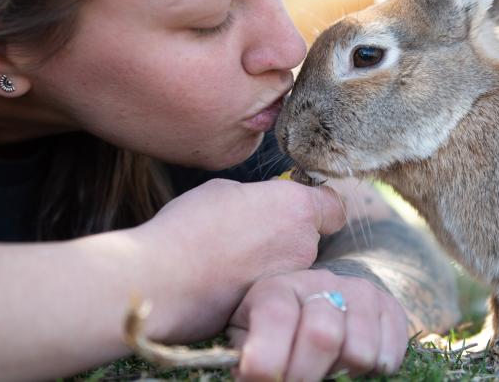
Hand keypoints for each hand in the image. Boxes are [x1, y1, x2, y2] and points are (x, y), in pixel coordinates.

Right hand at [131, 178, 345, 341]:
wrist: (165, 280)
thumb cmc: (192, 226)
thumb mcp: (225, 190)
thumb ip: (257, 197)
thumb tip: (260, 205)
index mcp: (297, 207)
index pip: (333, 207)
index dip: (317, 206)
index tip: (297, 206)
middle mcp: (305, 244)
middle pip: (310, 237)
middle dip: (287, 236)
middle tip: (251, 234)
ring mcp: (292, 280)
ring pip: (292, 265)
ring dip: (272, 263)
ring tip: (233, 260)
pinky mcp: (274, 307)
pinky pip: (273, 288)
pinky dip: (257, 285)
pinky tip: (229, 282)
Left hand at [226, 268, 408, 381]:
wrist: (315, 304)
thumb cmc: (273, 334)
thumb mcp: (248, 341)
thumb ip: (250, 357)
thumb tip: (256, 374)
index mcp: (277, 289)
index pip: (276, 316)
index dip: (268, 361)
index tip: (265, 381)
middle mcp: (319, 282)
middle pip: (323, 335)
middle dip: (306, 376)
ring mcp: (358, 291)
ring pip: (360, 350)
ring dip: (344, 375)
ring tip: (327, 374)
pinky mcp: (388, 306)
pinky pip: (391, 352)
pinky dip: (375, 371)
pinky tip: (353, 368)